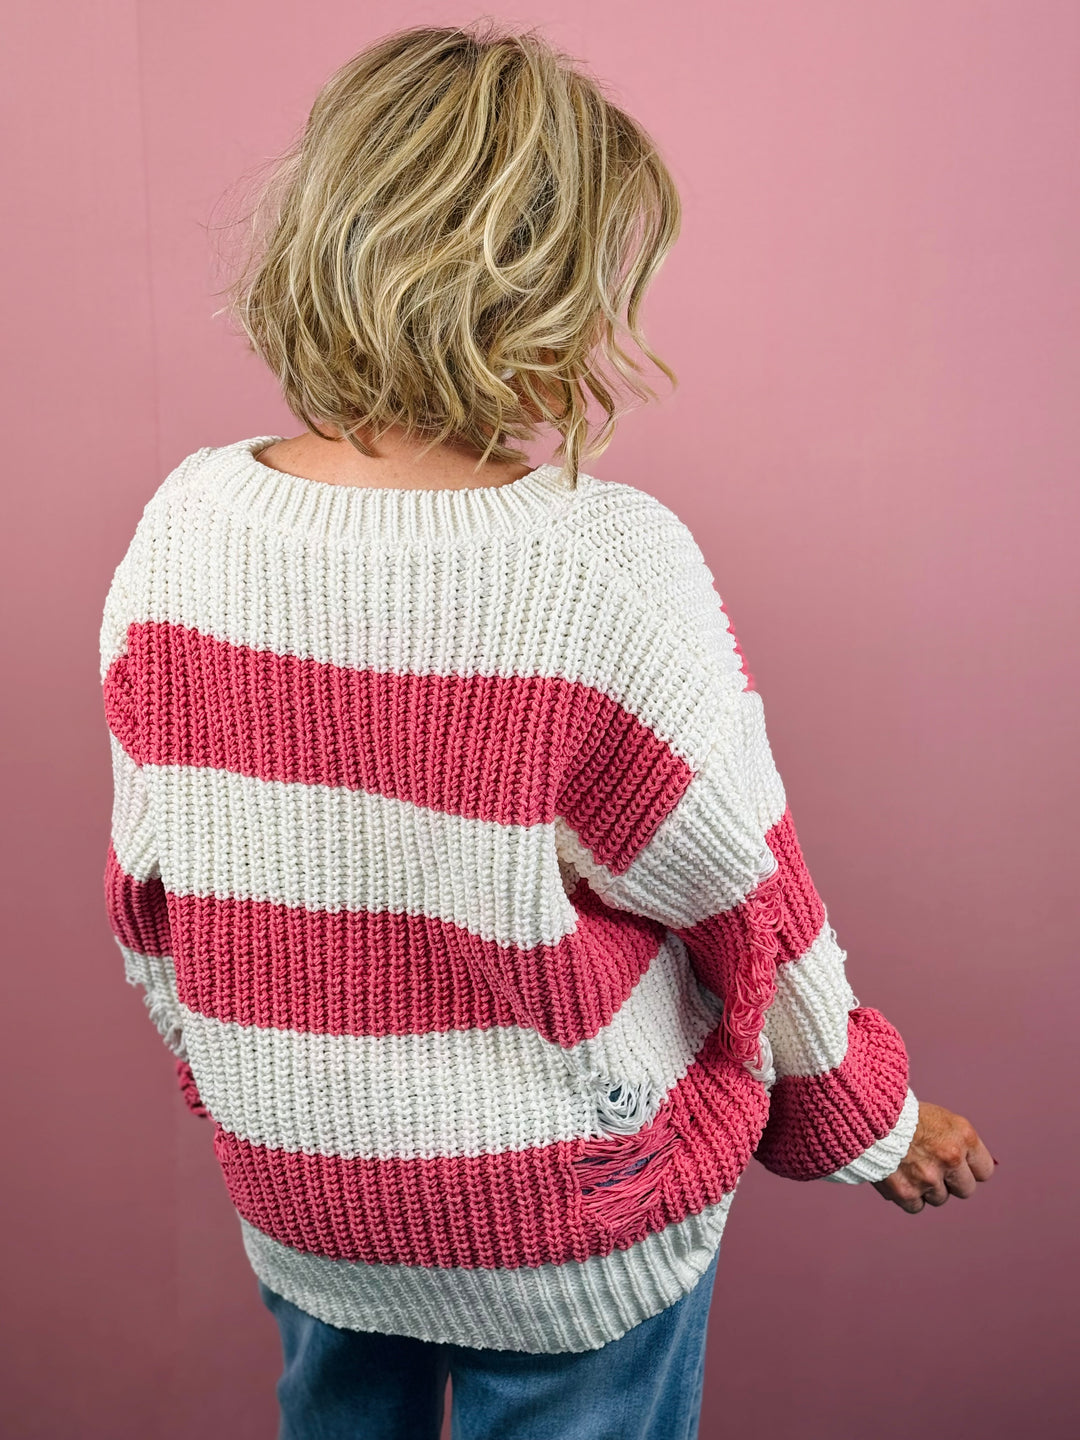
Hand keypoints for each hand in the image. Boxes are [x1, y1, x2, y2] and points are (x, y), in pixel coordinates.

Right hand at [873, 1101, 994, 1212]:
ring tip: (908, 1165)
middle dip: (950, 1181)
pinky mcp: (907, 1193)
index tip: (957, 1164)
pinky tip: (898, 1175)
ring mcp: (929, 1178)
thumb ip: (959, 1144)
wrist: (864, 1114)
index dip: (969, 1167)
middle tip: (931, 1165)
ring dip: (927, 1187)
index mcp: (963, 1136)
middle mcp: (950, 1158)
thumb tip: (975, 1171)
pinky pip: (917, 1206)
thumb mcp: (940, 1118)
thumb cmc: (902, 1114)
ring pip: (940, 1198)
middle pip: (965, 1189)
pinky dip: (908, 1195)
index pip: (984, 1170)